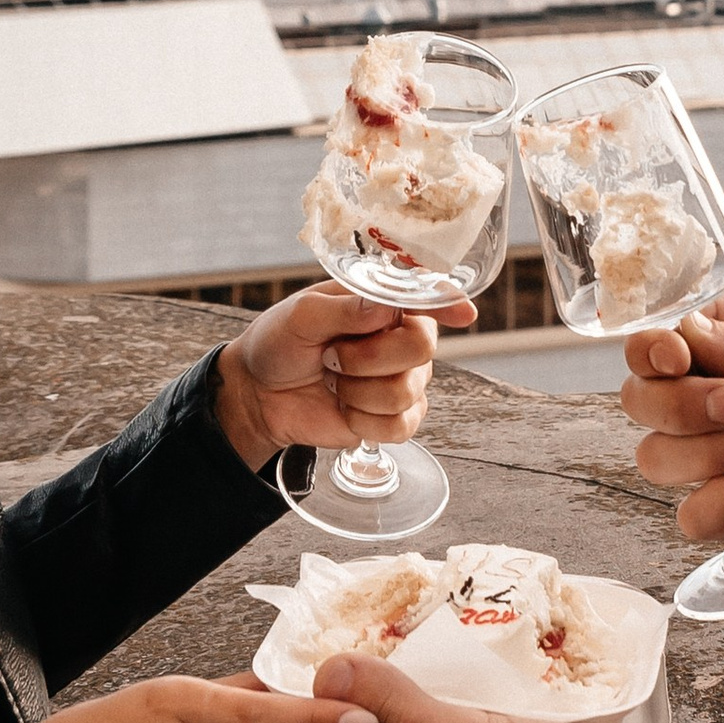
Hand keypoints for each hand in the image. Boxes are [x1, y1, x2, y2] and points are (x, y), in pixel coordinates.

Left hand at [211, 280, 477, 471]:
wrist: (259, 393)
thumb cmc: (279, 342)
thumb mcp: (301, 315)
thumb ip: (344, 308)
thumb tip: (385, 307)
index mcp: (382, 301)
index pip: (427, 297)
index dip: (447, 302)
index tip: (464, 313)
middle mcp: (401, 336)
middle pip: (423, 346)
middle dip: (370, 357)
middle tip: (333, 356)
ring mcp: (403, 378)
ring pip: (407, 390)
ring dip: (358, 391)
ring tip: (333, 380)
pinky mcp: (395, 417)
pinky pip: (402, 425)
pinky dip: (365, 421)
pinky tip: (345, 408)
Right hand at [624, 290, 723, 541]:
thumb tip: (681, 337)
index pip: (653, 346)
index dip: (651, 355)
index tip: (681, 361)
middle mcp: (715, 396)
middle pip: (640, 403)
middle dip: (680, 407)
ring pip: (655, 460)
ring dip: (707, 453)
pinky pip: (691, 516)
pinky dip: (718, 500)